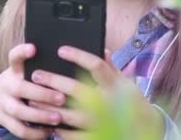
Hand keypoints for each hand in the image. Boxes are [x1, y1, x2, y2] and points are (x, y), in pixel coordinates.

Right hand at [0, 43, 66, 138]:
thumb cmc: (24, 80)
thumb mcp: (27, 71)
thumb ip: (45, 67)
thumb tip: (73, 65)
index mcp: (15, 69)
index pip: (14, 56)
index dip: (22, 52)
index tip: (34, 48)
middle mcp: (7, 84)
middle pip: (20, 88)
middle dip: (42, 93)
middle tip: (62, 98)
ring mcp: (3, 103)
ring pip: (19, 110)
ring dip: (39, 115)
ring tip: (58, 118)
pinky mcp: (4, 120)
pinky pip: (18, 129)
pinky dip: (34, 132)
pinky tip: (48, 132)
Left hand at [29, 47, 163, 139]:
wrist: (146, 128)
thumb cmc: (132, 102)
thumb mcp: (125, 82)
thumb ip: (111, 68)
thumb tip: (102, 49)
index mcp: (115, 85)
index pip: (95, 65)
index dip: (78, 56)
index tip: (61, 50)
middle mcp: (108, 102)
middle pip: (76, 89)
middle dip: (54, 81)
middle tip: (36, 75)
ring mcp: (101, 121)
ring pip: (69, 114)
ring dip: (48, 106)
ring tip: (34, 100)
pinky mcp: (95, 137)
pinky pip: (71, 134)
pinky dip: (58, 129)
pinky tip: (47, 122)